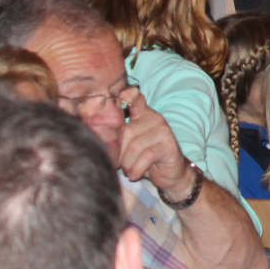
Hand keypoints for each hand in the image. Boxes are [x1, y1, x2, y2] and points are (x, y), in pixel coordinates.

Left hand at [116, 86, 193, 200]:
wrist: (169, 174)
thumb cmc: (144, 159)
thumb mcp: (129, 145)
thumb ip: (120, 136)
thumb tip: (101, 136)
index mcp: (143, 115)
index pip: (135, 100)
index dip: (128, 96)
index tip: (121, 94)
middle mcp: (154, 118)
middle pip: (126, 132)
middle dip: (119, 153)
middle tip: (121, 164)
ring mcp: (163, 131)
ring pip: (134, 147)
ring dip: (128, 164)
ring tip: (130, 170)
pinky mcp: (169, 145)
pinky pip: (146, 156)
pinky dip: (137, 169)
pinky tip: (136, 174)